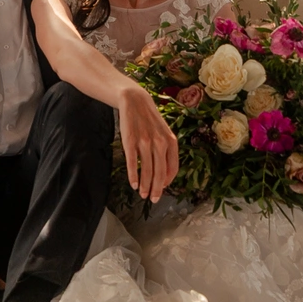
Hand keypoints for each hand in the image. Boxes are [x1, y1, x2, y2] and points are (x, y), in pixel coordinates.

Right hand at [116, 84, 178, 202]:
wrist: (135, 101)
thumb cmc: (149, 120)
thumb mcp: (163, 133)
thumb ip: (166, 150)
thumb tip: (164, 173)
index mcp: (171, 142)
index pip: (172, 168)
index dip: (167, 182)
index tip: (162, 189)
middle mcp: (159, 143)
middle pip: (160, 173)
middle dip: (157, 189)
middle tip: (153, 199)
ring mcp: (144, 142)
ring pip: (146, 170)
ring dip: (145, 185)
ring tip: (143, 194)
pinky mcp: (130, 142)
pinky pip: (133, 163)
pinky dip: (133, 176)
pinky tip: (133, 184)